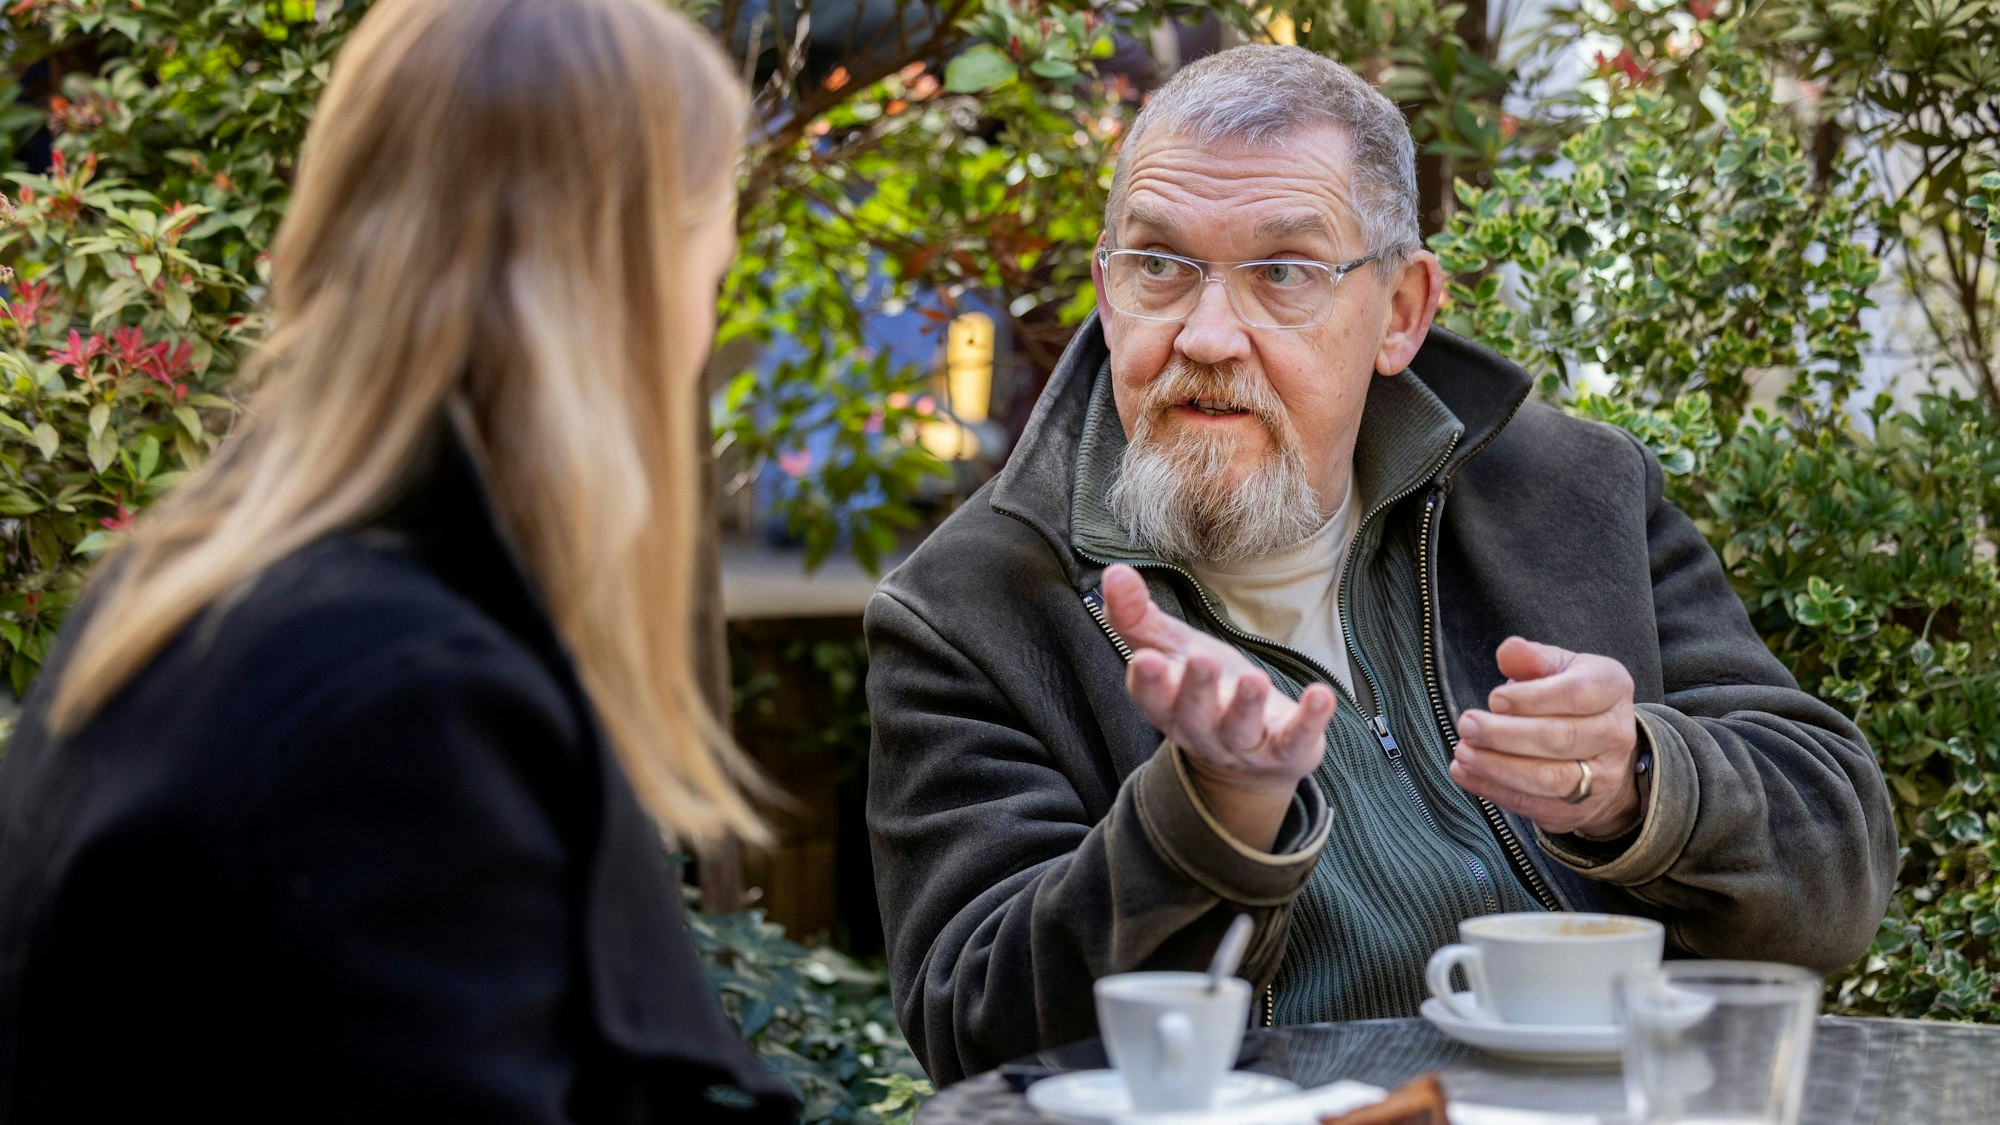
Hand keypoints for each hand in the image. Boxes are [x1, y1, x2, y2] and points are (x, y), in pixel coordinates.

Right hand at [1101, 564, 1335, 849]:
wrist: (1248, 757)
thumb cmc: (1204, 689)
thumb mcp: (1172, 648)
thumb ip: (1137, 616)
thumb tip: (1113, 571)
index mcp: (1167, 706)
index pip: (1150, 698)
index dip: (1147, 683)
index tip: (1145, 659)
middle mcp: (1201, 730)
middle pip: (1194, 715)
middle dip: (1197, 689)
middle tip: (1203, 659)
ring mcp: (1243, 746)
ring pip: (1240, 730)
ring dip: (1246, 706)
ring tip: (1254, 679)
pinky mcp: (1285, 751)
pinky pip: (1295, 740)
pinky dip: (1309, 720)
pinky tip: (1321, 695)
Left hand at [1449, 637, 1641, 837]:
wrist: (1599, 753)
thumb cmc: (1567, 698)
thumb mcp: (1556, 667)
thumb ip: (1533, 658)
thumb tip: (1510, 651)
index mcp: (1612, 687)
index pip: (1577, 693)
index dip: (1532, 698)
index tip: (1495, 699)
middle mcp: (1615, 733)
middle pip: (1561, 739)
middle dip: (1506, 734)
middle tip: (1467, 725)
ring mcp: (1602, 777)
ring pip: (1549, 779)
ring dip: (1497, 767)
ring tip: (1463, 752)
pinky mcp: (1578, 810)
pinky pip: (1533, 804)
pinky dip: (1493, 789)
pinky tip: (1465, 773)